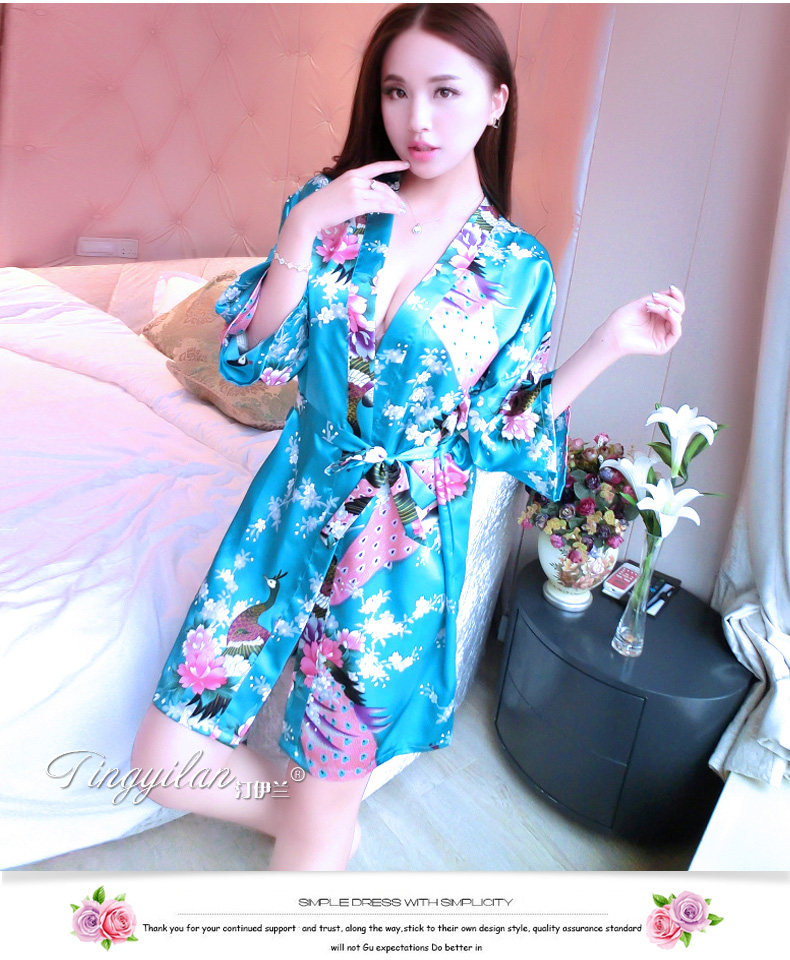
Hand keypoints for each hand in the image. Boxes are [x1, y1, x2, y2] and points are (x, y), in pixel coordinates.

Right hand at [289, 160, 410, 234]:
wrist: (310, 212)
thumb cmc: (323, 205)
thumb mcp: (339, 190)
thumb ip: (354, 189)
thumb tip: (367, 196)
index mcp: (351, 174)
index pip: (376, 167)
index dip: (393, 165)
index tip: (405, 164)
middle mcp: (355, 180)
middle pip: (382, 186)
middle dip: (394, 196)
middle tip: (401, 204)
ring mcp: (356, 191)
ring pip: (383, 196)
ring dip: (395, 203)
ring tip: (401, 209)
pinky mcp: (357, 204)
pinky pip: (380, 205)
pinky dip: (391, 208)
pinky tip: (397, 212)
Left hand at [602, 284, 685, 358]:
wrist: (613, 333)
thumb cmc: (622, 320)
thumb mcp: (642, 303)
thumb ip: (659, 298)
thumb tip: (673, 292)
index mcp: (657, 315)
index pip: (674, 304)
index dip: (676, 295)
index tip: (671, 287)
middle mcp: (661, 325)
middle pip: (678, 310)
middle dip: (669, 301)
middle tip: (655, 297)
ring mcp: (662, 335)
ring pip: (677, 318)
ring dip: (666, 308)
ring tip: (651, 305)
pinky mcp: (663, 345)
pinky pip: (676, 332)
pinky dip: (674, 319)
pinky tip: (667, 312)